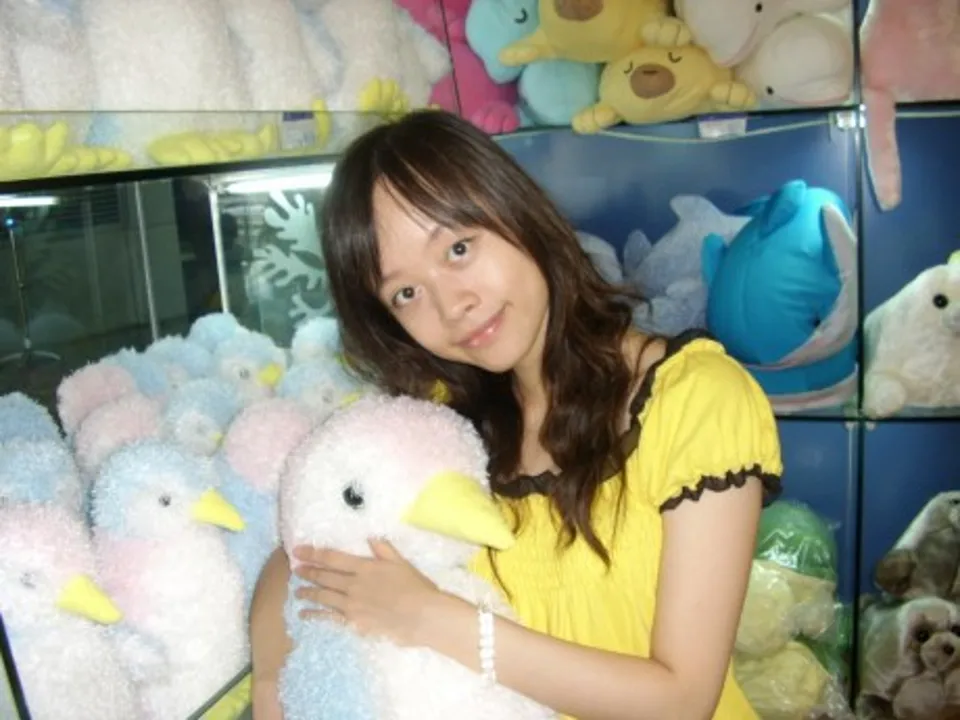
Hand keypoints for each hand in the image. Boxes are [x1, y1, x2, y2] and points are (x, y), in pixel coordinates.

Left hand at [291, 539, 440, 646]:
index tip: (298, 551)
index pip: (332, 558)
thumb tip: (370, 536)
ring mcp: (351, 605)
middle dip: (307, 571)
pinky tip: (304, 614)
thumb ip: (384, 549)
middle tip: (295, 568)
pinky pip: (329, 618)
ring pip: (323, 596)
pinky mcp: (354, 623)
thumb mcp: (401, 562)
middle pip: (324, 577)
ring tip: (297, 590)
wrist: (422, 616)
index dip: (313, 553)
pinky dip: (315, 615)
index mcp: (364, 567)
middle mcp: (353, 585)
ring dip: (308, 592)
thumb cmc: (415, 587)